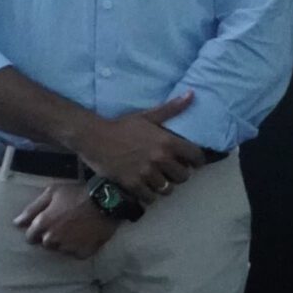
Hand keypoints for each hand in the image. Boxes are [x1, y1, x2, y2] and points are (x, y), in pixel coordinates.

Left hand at [13, 179, 116, 258]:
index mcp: (44, 224)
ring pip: (60, 249)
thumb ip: (32, 208)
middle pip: (46, 244)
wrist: (106, 201)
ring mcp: (68, 247)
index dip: (35, 231)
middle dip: (50, 236)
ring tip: (74, 230)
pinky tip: (84, 237)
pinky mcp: (83, 252)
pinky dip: (78, 248)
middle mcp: (53, 238)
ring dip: (64, 242)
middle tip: (62, 224)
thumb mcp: (52, 192)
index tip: (45, 224)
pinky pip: (76, 254)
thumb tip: (16, 223)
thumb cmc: (77, 194)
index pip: (30, 237)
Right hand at [73, 93, 204, 200]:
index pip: (195, 156)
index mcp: (167, 141)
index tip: (193, 163)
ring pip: (167, 189)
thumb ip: (172, 108)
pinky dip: (149, 195)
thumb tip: (192, 94)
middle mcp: (160, 158)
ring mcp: (146, 172)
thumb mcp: (148, 116)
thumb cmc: (123, 126)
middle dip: (179, 175)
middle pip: (183, 176)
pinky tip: (145, 189)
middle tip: (171, 172)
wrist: (95, 138)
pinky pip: (150, 198)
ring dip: (164, 186)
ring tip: (158, 181)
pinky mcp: (133, 184)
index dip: (197, 162)